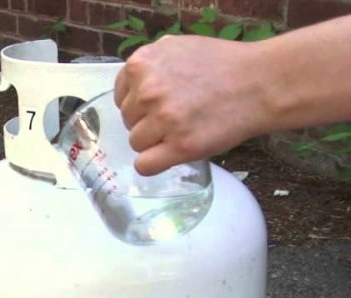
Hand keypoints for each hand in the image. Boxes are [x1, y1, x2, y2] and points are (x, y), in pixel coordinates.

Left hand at [115, 35, 268, 174]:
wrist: (258, 83)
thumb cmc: (223, 66)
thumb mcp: (177, 48)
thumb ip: (151, 66)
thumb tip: (133, 87)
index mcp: (142, 64)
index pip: (121, 97)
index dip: (138, 105)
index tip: (157, 108)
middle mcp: (148, 90)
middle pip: (128, 122)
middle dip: (148, 123)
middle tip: (176, 118)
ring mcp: (163, 120)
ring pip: (136, 144)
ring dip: (154, 144)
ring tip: (180, 132)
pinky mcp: (179, 146)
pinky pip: (145, 166)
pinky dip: (153, 165)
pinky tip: (168, 156)